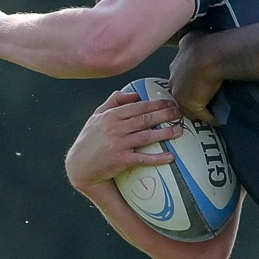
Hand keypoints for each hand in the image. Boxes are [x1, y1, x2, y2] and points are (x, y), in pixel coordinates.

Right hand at [66, 89, 183, 190]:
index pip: (138, 107)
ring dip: (165, 133)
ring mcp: (118, 144)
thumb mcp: (97, 117)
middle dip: (165, 115)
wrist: (79, 165)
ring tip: (179, 130)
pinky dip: (157, 158)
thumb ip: (114, 102)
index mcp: (110, 115)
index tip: (170, 103)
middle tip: (179, 113)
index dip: (156, 104)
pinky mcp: (120, 160)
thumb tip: (134, 93)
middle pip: (145, 119)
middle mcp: (114, 128)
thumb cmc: (90, 139)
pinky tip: (171, 157)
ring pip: (146, 136)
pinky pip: (142, 158)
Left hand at [169, 33, 224, 122]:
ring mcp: (180, 95)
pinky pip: (201, 115)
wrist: (210, 56)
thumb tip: (192, 40)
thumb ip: (188, 42)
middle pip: (182, 93)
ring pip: (190, 105)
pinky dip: (210, 118)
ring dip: (200, 108)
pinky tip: (218, 120)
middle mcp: (173, 81)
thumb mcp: (191, 38)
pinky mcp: (190, 106)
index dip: (190, 81)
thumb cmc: (204, 44)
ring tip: (212, 112)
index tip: (199, 84)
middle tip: (206, 98)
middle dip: (192, 96)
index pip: (179, 78)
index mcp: (174, 66)